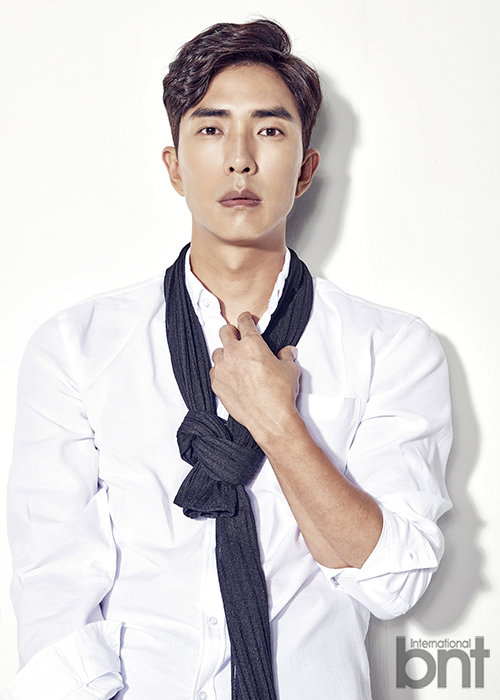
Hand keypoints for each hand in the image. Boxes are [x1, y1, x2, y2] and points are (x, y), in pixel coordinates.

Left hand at [210, 312, 300, 445]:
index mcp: (252, 343)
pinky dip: (220, 371)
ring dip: (225, 353)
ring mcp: (223, 368)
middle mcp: (234, 353)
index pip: (244, 321)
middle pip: (224, 331)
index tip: (246, 319)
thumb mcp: (290, 369)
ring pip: (217, 352)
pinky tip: (230, 377)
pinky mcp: (217, 384)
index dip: (246, 318)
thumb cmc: (280, 394)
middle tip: (237, 337)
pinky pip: (214, 371)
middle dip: (231, 332)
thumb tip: (287, 352)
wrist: (270, 418)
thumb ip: (286, 356)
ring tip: (234, 360)